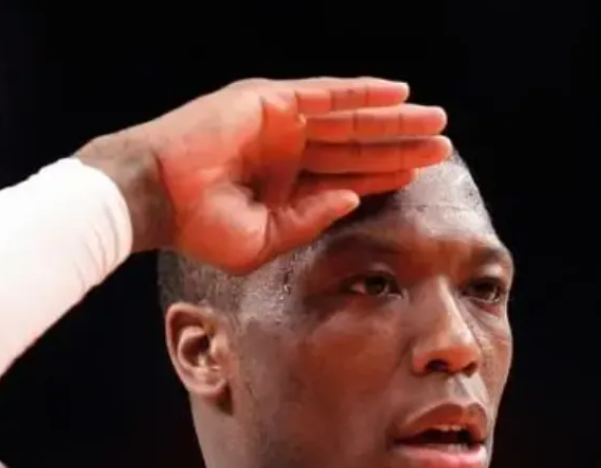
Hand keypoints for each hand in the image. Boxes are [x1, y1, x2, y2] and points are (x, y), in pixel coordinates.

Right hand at [77, 77, 450, 270]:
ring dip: (393, 120)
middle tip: (443, 146)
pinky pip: (328, 94)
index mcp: (286, 186)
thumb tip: (353, 200)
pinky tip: (399, 95)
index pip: (347, 177)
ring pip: (351, 119)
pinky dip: (362, 93)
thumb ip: (308, 221)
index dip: (385, 175)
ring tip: (435, 122)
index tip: (420, 174)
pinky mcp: (272, 101)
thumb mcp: (262, 240)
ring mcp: (281, 123)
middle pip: (358, 145)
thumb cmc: (198, 227)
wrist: (156, 196)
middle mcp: (288, 151)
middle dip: (400, 145)